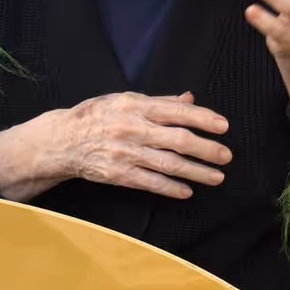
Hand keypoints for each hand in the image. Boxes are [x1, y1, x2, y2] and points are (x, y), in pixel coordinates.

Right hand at [0, 90, 231, 201]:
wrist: (63, 140)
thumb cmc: (99, 114)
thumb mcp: (127, 99)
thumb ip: (160, 101)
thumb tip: (190, 99)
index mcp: (137, 105)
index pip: (178, 111)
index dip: (203, 118)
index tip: (223, 126)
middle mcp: (134, 129)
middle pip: (177, 140)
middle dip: (206, 149)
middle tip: (227, 155)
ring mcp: (127, 154)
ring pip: (168, 165)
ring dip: (196, 172)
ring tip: (217, 177)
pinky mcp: (119, 175)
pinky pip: (150, 183)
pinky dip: (170, 188)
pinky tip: (188, 191)